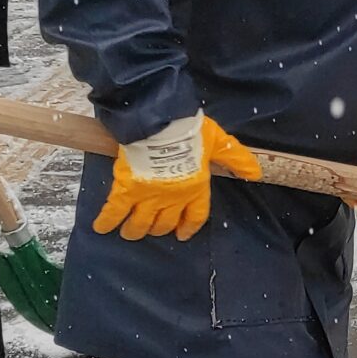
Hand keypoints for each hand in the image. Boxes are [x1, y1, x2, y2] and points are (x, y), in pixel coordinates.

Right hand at [94, 114, 261, 240]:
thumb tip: (255, 174)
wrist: (160, 123)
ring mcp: (148, 197)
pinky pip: (115, 211)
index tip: (183, 234)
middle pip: (165, 223)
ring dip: (135, 231)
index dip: (189, 226)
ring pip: (141, 223)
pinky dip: (107, 222)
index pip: (196, 216)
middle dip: (159, 229)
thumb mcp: (219, 142)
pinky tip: (101, 228)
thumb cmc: (190, 130)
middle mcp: (172, 198)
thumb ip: (236, 159)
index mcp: (195, 188)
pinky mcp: (126, 190)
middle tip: (153, 229)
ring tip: (130, 232)